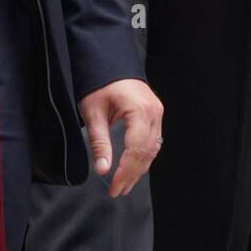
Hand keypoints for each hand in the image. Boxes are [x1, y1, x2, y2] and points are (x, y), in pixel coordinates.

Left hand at [78, 78, 163, 196]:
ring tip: (124, 185)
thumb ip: (100, 143)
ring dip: (138, 168)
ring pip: (152, 149)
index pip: (136, 151)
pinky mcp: (154, 112)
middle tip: (117, 191)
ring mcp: (157, 112)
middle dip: (132, 175)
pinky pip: (153, 140)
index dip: (125, 173)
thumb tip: (103, 170)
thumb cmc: (98, 82)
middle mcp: (154, 112)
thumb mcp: (93, 112)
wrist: (107, 58)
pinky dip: (143, 156)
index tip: (113, 189)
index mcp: (140, 110)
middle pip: (146, 153)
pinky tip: (133, 167)